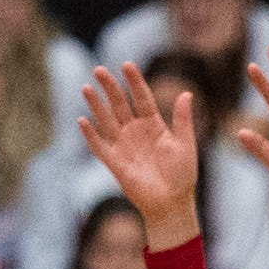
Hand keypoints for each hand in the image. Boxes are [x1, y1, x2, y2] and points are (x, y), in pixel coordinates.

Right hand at [79, 63, 198, 226]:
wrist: (171, 203)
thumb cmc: (182, 175)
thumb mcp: (185, 143)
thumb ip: (182, 119)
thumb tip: (186, 93)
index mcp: (154, 125)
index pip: (141, 98)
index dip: (134, 82)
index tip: (127, 65)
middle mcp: (136, 133)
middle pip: (120, 105)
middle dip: (110, 87)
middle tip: (99, 69)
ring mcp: (123, 147)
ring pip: (106, 121)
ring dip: (96, 105)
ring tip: (86, 88)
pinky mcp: (115, 163)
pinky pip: (99, 146)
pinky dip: (90, 135)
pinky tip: (82, 120)